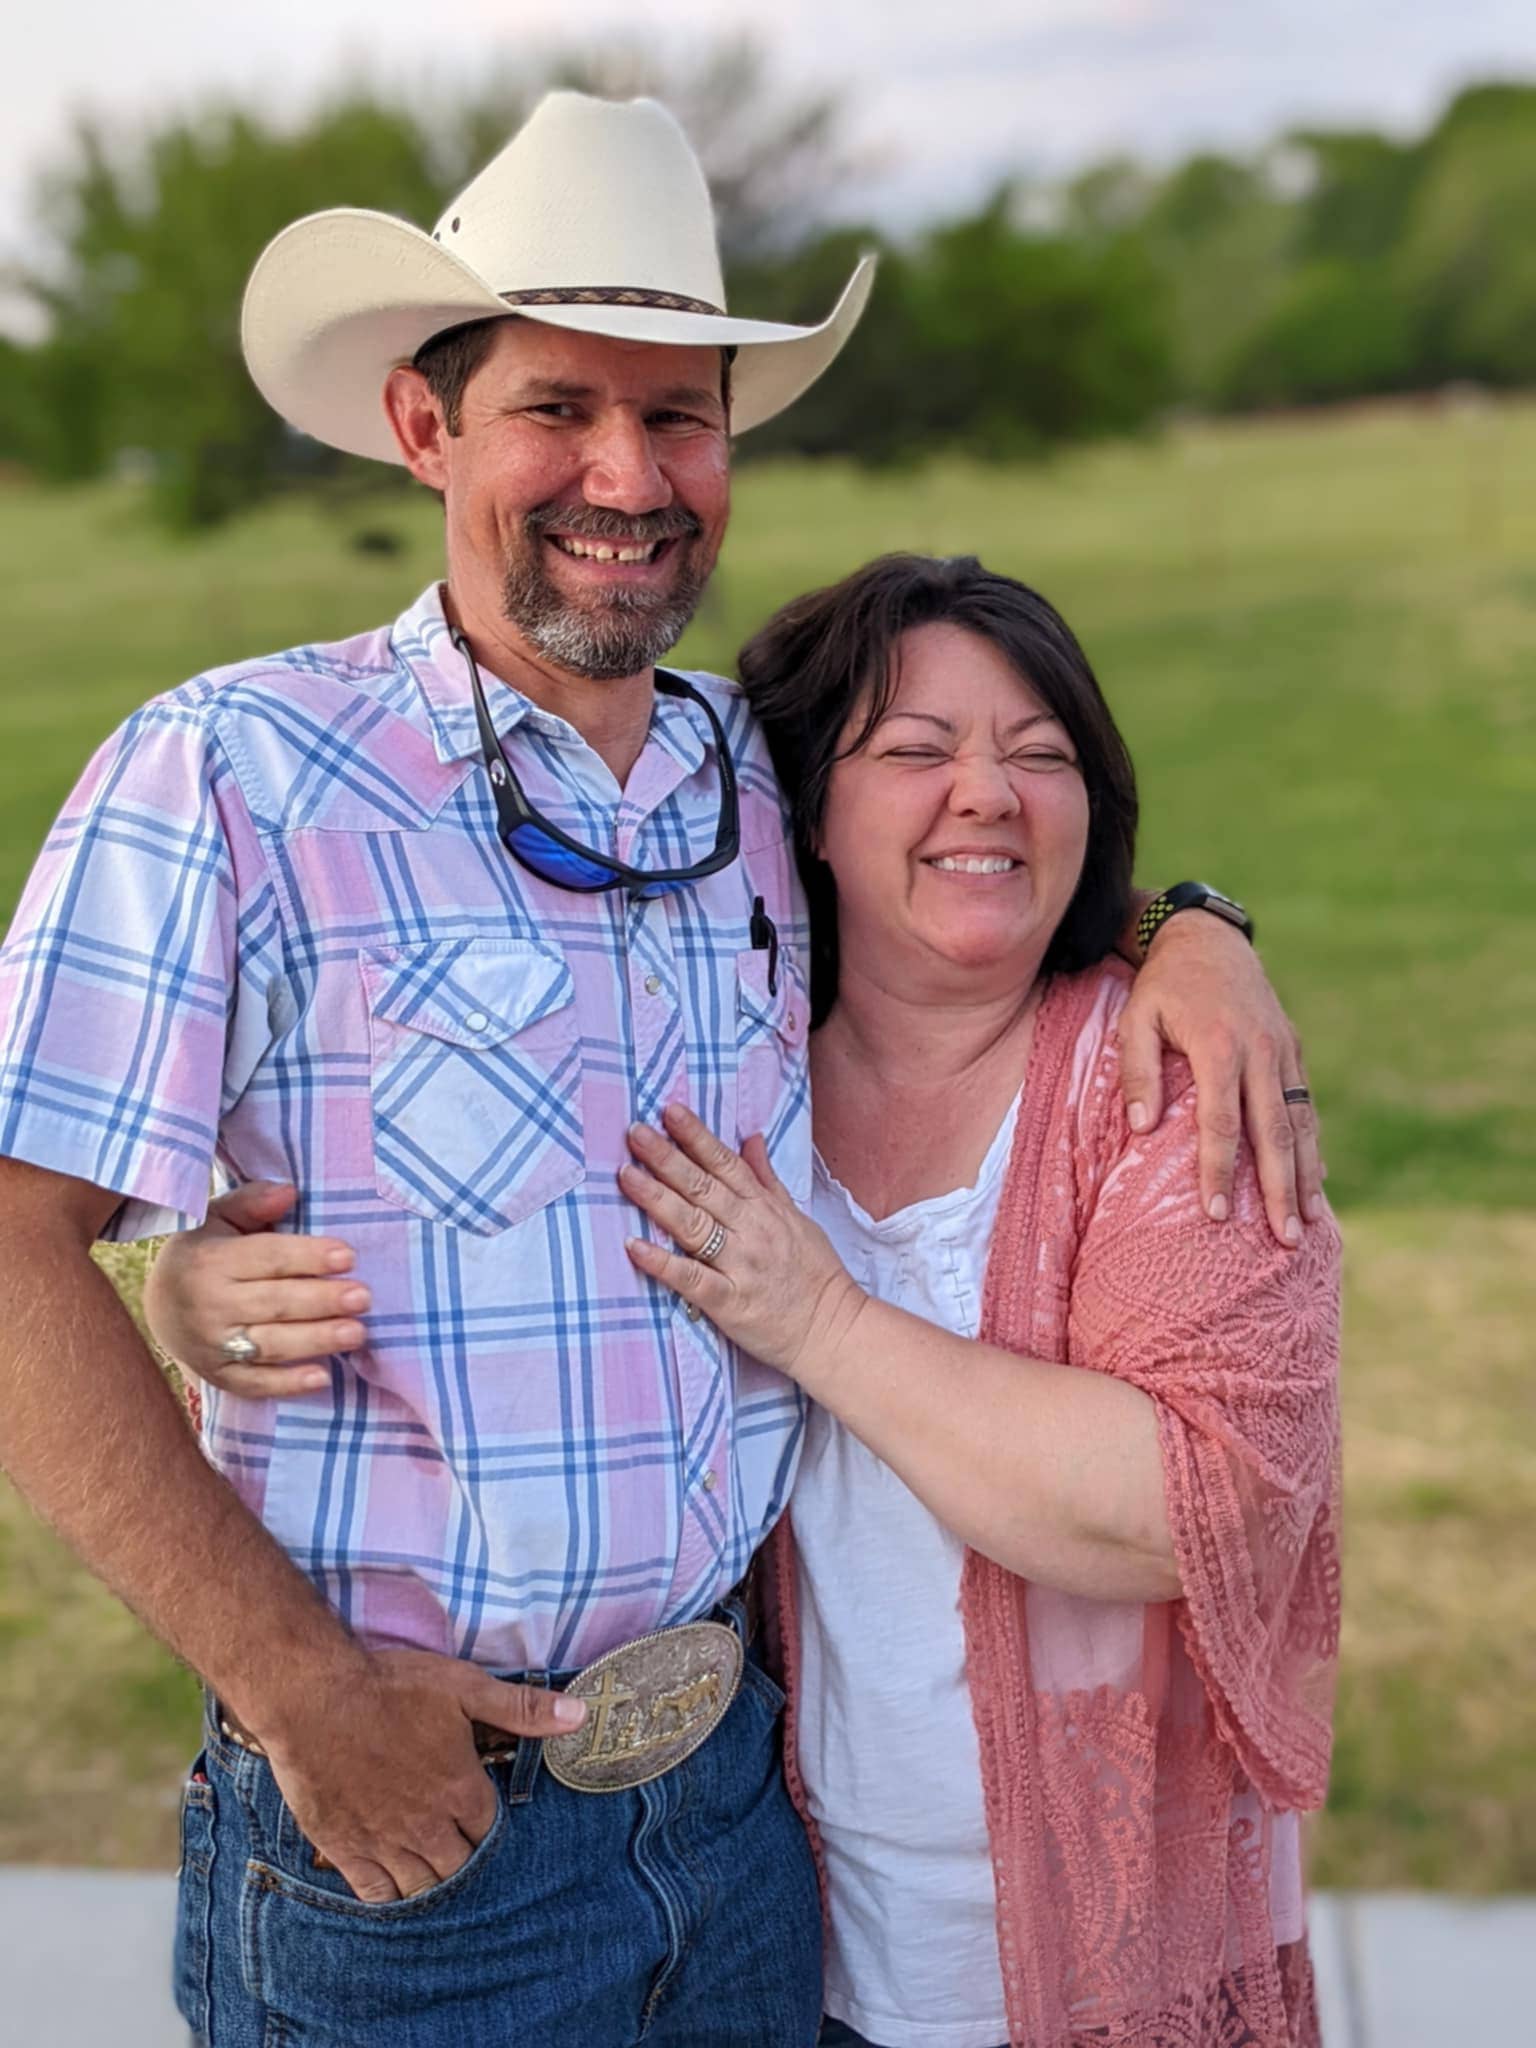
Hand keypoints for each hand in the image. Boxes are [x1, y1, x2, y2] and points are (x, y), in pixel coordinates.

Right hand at [143, 1181, 367, 1396]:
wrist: (159, 1306)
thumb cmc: (204, 1252)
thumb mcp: (218, 1218)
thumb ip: (252, 1202)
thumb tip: (289, 1192)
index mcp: (210, 1261)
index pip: (268, 1258)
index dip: (309, 1257)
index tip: (349, 1257)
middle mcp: (208, 1305)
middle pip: (274, 1303)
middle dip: (322, 1301)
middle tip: (364, 1298)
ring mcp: (211, 1345)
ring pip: (270, 1345)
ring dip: (316, 1341)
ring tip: (357, 1333)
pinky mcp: (218, 1377)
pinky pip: (254, 1384)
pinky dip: (287, 1385)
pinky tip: (322, 1377)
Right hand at [254, 1647, 585, 1902]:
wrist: (314, 1698)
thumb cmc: (390, 1687)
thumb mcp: (464, 1686)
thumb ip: (521, 1708)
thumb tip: (579, 1716)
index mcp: (460, 1790)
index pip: (488, 1829)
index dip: (485, 1822)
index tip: (477, 1813)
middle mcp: (427, 1826)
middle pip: (460, 1867)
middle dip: (464, 1858)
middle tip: (456, 1844)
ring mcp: (385, 1842)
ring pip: (422, 1887)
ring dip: (433, 1882)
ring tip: (433, 1869)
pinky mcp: (346, 1848)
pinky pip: (377, 1893)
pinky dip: (391, 1897)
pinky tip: (396, 1886)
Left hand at [619, 1104, 865, 1379]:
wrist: (833, 1328)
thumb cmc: (815, 1274)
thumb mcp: (796, 1217)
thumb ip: (767, 1180)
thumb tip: (751, 1139)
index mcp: (765, 1208)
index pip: (725, 1164)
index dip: (696, 1137)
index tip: (669, 1111)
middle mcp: (752, 1230)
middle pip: (703, 1187)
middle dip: (667, 1157)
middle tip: (635, 1133)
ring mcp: (740, 1265)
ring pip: (693, 1224)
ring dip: (658, 1198)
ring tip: (626, 1175)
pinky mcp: (730, 1302)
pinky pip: (691, 1278)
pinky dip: (662, 1263)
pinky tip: (634, 1247)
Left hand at [1118, 914, 1322, 1244]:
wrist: (1206, 938)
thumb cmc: (1164, 985)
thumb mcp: (1137, 1019)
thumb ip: (1138, 1072)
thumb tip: (1141, 1128)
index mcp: (1219, 1046)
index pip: (1220, 1124)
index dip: (1218, 1171)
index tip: (1216, 1214)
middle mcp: (1261, 1052)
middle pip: (1274, 1133)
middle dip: (1280, 1190)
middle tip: (1285, 1238)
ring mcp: (1284, 1051)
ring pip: (1300, 1123)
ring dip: (1304, 1175)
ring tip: (1305, 1223)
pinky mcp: (1294, 1049)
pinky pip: (1306, 1105)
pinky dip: (1311, 1144)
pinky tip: (1313, 1180)